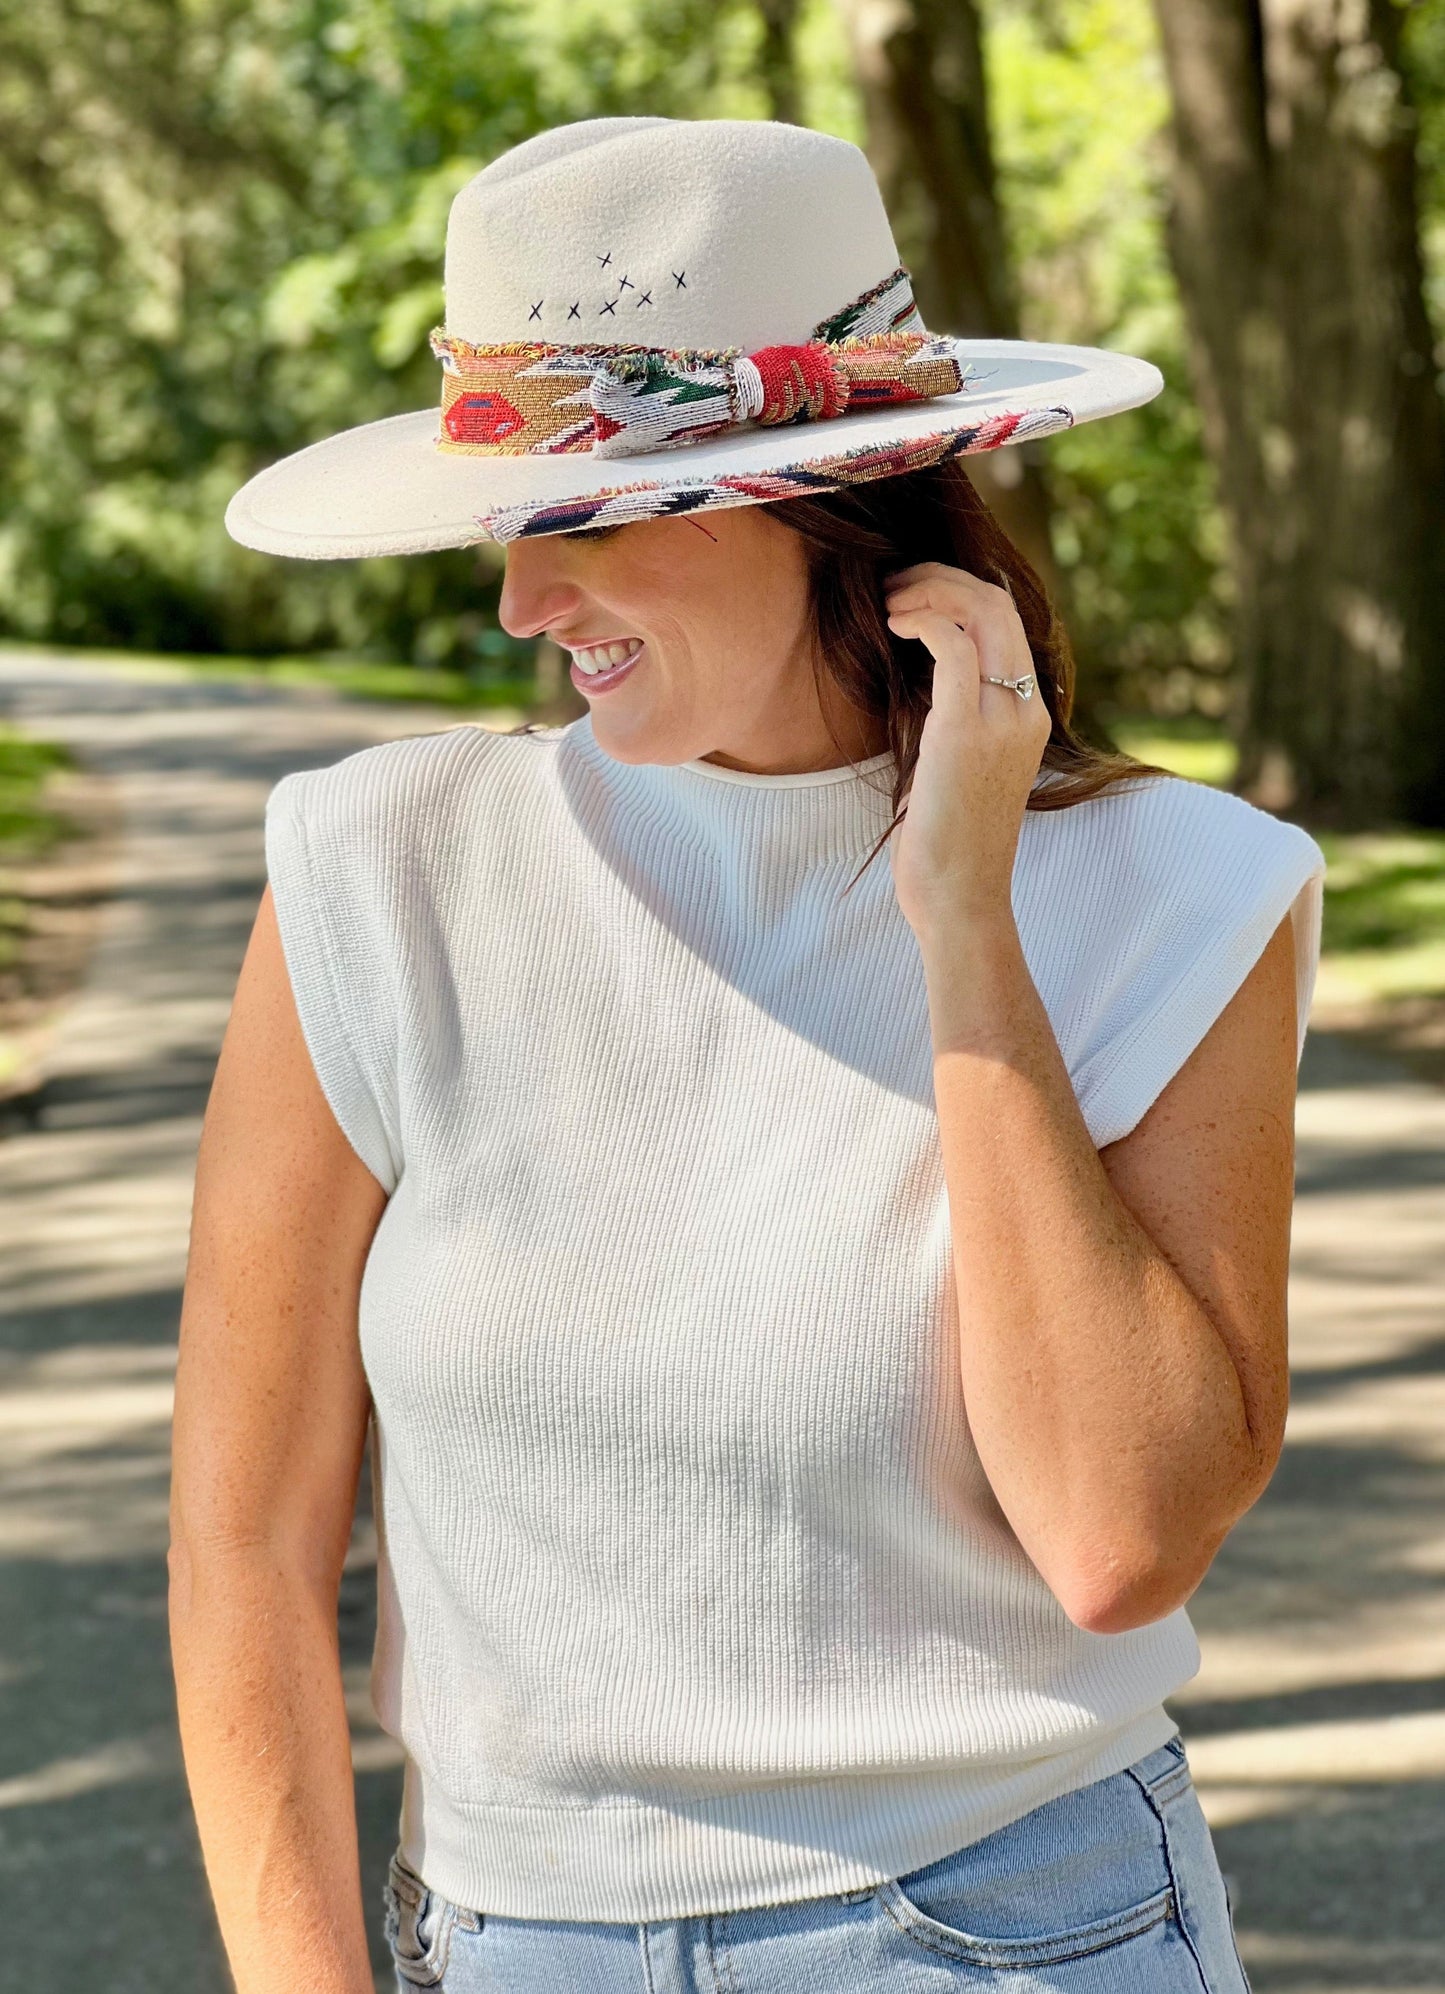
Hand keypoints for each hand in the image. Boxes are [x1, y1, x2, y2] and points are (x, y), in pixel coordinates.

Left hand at [883, 561, 1051, 941]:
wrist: (960, 898)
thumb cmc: (948, 840)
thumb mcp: (955, 761)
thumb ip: (950, 712)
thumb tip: (921, 668)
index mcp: (1030, 713)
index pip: (1007, 619)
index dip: (959, 588)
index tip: (912, 591)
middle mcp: (1026, 709)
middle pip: (998, 602)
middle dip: (941, 577)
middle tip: (893, 584)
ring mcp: (1001, 718)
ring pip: (981, 611)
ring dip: (928, 590)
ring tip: (888, 601)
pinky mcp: (965, 731)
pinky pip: (953, 645)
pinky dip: (923, 618)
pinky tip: (892, 624)